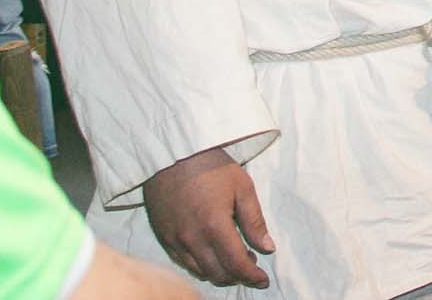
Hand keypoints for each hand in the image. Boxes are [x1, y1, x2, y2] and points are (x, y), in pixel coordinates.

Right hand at [143, 146, 274, 288]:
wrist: (173, 152)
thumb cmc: (211, 166)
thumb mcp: (242, 187)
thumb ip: (254, 222)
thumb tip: (268, 248)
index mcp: (215, 226)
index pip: (237, 264)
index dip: (252, 276)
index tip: (263, 280)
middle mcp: (192, 239)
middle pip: (218, 273)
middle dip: (238, 276)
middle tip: (251, 267)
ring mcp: (175, 240)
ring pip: (200, 271)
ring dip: (219, 272)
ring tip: (233, 260)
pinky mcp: (164, 237)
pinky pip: (183, 263)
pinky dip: (200, 266)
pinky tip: (211, 256)